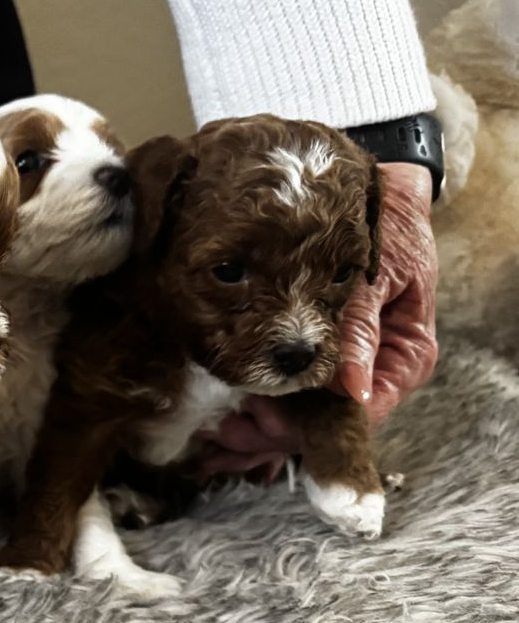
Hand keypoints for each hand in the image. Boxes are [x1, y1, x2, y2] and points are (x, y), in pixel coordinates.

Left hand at [201, 162, 437, 477]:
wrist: (377, 189)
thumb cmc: (386, 225)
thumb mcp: (377, 272)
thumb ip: (359, 327)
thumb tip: (350, 388)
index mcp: (403, 357)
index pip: (358, 414)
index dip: (307, 426)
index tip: (262, 420)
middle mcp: (374, 370)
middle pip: (323, 423)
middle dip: (273, 433)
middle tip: (227, 430)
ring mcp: (343, 366)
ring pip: (302, 415)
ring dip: (260, 428)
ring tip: (218, 433)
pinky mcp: (315, 354)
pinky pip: (287, 391)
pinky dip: (259, 405)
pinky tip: (225, 420)